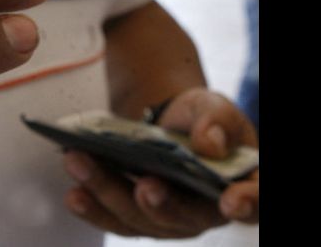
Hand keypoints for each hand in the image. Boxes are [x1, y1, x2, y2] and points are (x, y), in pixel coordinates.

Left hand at [62, 89, 258, 237]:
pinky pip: (113, 219)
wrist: (169, 123)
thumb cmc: (200, 119)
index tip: (230, 201)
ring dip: (108, 193)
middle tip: (145, 185)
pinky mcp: (135, 216)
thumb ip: (217, 120)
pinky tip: (73, 192)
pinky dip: (92, 206)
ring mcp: (167, 219)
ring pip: (139, 218)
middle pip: (183, 216)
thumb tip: (210, 143)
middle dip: (161, 202)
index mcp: (240, 186)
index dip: (247, 203)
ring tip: (80, 164)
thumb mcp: (213, 108)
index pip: (254, 201)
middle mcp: (205, 212)